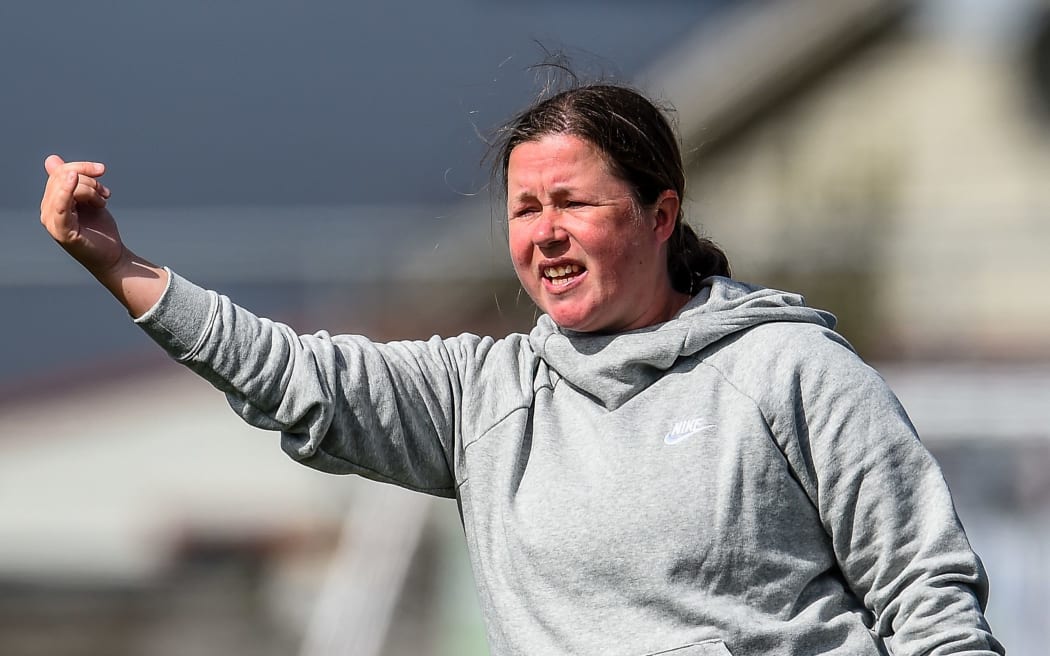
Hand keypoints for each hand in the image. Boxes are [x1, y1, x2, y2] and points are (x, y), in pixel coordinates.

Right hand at [40, 154, 124, 275]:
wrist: (111, 255)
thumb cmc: (99, 229)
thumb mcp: (87, 199)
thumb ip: (72, 181)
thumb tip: (51, 159)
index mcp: (51, 201)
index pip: (60, 172)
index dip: (81, 166)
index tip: (102, 170)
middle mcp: (47, 210)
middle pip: (63, 177)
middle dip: (90, 180)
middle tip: (105, 194)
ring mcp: (52, 221)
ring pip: (67, 188)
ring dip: (92, 190)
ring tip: (102, 203)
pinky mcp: (62, 231)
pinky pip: (60, 206)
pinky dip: (66, 191)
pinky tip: (73, 180)